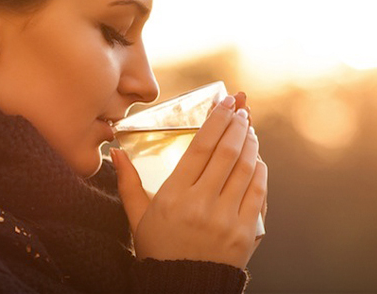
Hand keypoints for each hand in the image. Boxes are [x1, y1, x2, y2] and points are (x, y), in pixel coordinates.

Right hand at [111, 95, 267, 268]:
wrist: (182, 290)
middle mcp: (201, 205)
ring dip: (251, 143)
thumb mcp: (137, 217)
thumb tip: (115, 153)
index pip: (201, 147)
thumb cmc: (158, 250)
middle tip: (241, 109)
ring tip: (249, 130)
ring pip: (246, 168)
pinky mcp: (247, 232)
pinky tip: (257, 159)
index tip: (226, 102)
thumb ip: (128, 182)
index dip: (216, 120)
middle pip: (227, 152)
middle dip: (237, 124)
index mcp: (174, 196)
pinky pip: (258, 192)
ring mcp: (226, 219)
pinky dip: (260, 171)